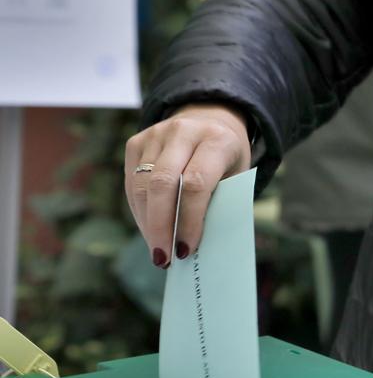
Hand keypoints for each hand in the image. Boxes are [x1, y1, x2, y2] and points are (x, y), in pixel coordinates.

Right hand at [125, 103, 250, 267]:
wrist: (211, 119)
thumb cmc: (227, 159)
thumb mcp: (236, 178)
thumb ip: (220, 203)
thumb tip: (194, 244)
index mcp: (217, 140)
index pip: (197, 183)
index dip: (189, 220)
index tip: (187, 250)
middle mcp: (184, 131)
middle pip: (162, 184)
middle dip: (161, 226)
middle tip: (163, 258)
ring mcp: (156, 133)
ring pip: (142, 185)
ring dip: (147, 223)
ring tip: (158, 250)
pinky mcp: (136, 141)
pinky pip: (131, 182)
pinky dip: (140, 211)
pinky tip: (150, 230)